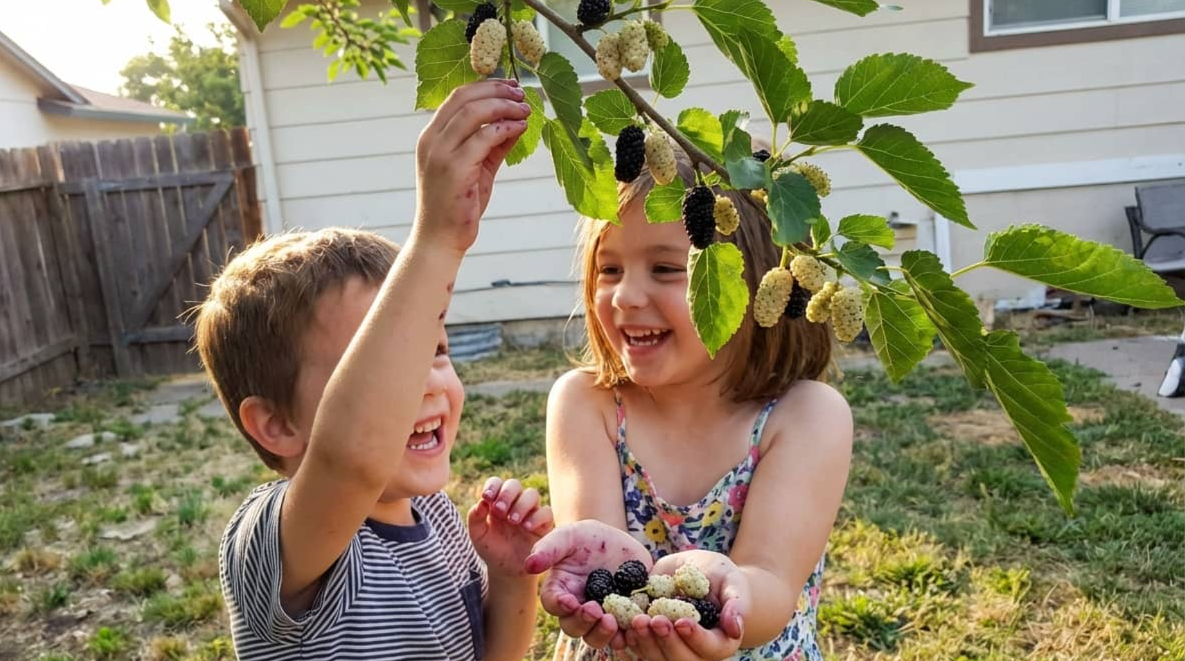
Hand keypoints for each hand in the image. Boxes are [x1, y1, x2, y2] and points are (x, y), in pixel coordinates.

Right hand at [414, 79, 530, 254]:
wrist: (440, 238)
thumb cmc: (458, 205)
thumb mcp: (477, 168)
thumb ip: (493, 145)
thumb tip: (516, 123)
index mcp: (432, 136)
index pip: (456, 97)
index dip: (486, 86)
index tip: (511, 86)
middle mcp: (431, 140)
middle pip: (464, 98)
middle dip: (497, 90)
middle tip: (521, 93)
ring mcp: (440, 153)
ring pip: (474, 113)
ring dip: (504, 106)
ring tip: (525, 110)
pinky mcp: (455, 168)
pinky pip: (484, 137)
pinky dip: (506, 128)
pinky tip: (521, 128)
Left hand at [468, 477, 552, 578]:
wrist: (507, 570)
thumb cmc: (492, 549)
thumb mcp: (478, 536)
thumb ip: (475, 518)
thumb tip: (481, 502)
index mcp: (497, 501)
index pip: (497, 483)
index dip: (493, 486)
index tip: (487, 497)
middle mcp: (514, 503)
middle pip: (514, 484)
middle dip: (507, 494)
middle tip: (499, 510)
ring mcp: (530, 511)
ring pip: (532, 494)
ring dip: (521, 504)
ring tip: (512, 520)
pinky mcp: (544, 523)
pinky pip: (546, 512)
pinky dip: (536, 517)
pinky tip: (526, 527)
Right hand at [525, 520, 652, 651]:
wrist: (623, 544)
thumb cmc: (590, 537)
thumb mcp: (570, 536)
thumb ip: (549, 548)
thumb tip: (529, 565)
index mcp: (561, 589)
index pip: (553, 603)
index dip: (559, 605)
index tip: (570, 601)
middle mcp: (577, 608)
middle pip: (573, 627)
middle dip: (582, 622)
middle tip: (595, 610)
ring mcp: (600, 617)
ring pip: (595, 637)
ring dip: (601, 634)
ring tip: (612, 621)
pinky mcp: (622, 620)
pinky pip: (622, 636)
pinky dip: (626, 636)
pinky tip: (632, 628)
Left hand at [624, 551, 747, 660]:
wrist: (698, 572)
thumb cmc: (720, 577)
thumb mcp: (731, 581)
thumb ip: (736, 603)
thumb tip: (735, 629)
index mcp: (720, 641)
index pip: (710, 648)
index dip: (695, 638)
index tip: (681, 621)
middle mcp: (697, 651)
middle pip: (681, 659)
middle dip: (666, 641)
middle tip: (655, 620)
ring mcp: (672, 648)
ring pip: (657, 658)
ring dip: (645, 642)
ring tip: (636, 621)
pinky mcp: (652, 640)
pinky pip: (639, 648)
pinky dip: (629, 640)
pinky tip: (622, 627)